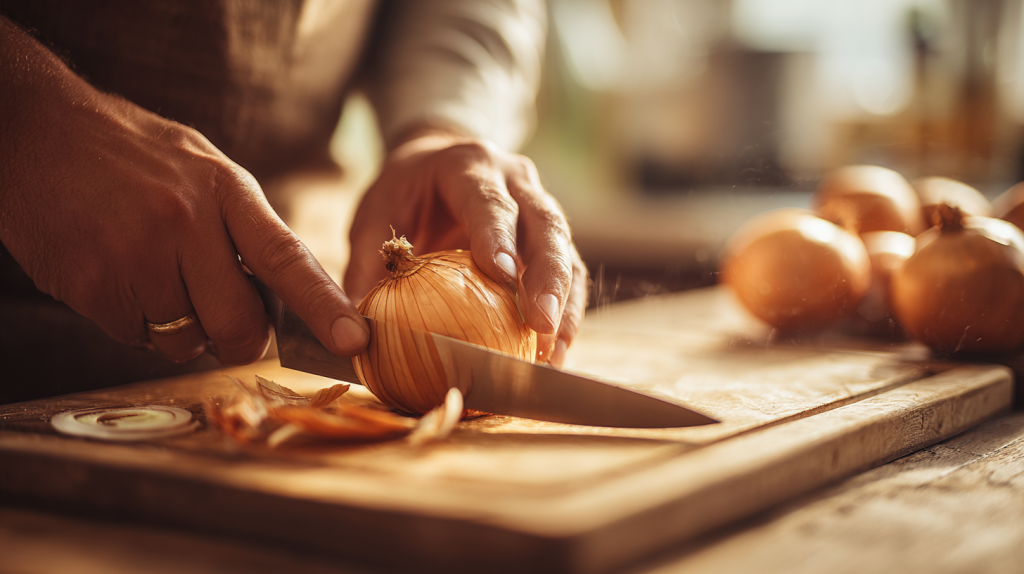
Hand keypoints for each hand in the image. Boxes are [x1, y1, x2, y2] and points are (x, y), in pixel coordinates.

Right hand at [0, 21, 368, 363]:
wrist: (34, 132)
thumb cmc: (131, 153)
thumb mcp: (203, 165)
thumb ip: (245, 225)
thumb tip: (282, 293)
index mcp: (224, 190)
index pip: (286, 259)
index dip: (325, 305)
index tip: (355, 340)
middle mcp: (185, 224)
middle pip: (240, 324)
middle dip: (239, 337)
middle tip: (222, 317)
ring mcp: (137, 256)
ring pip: (186, 340)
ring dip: (179, 326)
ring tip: (153, 272)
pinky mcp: (94, 286)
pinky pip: (136, 338)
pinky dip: (136, 322)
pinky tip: (119, 275)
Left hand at [344, 127, 587, 366]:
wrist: (437, 161)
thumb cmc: (404, 191)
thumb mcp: (374, 216)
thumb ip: (368, 268)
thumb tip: (355, 334)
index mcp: (468, 165)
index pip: (489, 201)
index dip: (498, 237)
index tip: (504, 276)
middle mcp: (516, 180)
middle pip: (546, 224)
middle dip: (549, 277)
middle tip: (543, 326)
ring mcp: (539, 206)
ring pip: (566, 251)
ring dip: (565, 305)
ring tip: (554, 354)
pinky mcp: (551, 238)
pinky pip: (569, 273)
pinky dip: (566, 313)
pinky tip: (555, 352)